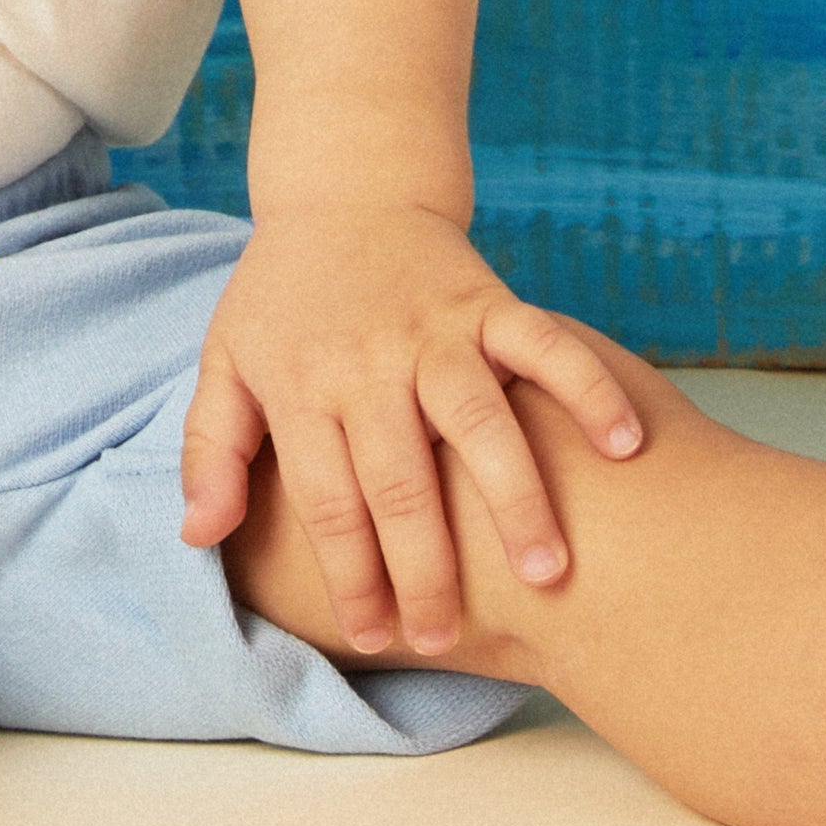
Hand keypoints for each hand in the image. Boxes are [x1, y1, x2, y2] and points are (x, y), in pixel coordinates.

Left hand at [178, 198, 645, 656]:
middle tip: (448, 636)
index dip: (351, 574)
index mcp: (304, 386)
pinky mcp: (489, 301)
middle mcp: (372, 363)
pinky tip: (626, 444)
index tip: (376, 636)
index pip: (328, 500)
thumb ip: (211, 450)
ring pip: (480, 420)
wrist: (345, 189)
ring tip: (549, 571)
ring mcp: (435, 331)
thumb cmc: (282, 297)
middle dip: (426, 567)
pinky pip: (545, 344)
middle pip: (402, 479)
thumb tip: (198, 537)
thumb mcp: (226, 363)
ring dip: (516, 496)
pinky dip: (588, 387)